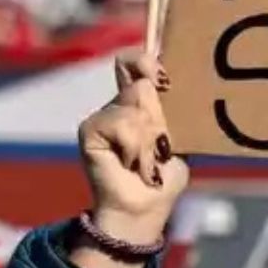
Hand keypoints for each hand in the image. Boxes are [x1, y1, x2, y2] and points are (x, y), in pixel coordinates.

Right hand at [78, 53, 188, 247]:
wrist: (146, 207)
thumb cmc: (165, 175)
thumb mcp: (178, 136)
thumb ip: (172, 108)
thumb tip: (163, 81)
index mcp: (142, 100)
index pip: (135, 61)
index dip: (146, 60)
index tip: (164, 79)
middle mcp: (119, 102)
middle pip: (144, 83)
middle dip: (161, 119)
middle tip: (161, 146)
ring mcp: (103, 115)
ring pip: (137, 106)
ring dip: (151, 141)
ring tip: (148, 163)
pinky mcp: (90, 129)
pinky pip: (123, 123)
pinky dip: (136, 148)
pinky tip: (133, 166)